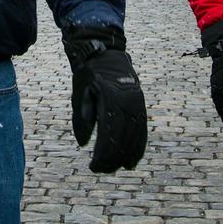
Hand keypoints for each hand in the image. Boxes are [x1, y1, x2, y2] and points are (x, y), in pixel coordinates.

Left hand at [64, 30, 147, 172]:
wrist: (105, 54)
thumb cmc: (88, 75)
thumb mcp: (80, 94)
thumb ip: (82, 119)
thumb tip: (84, 144)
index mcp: (109, 98)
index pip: (108, 133)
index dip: (102, 153)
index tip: (94, 166)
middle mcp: (127, 100)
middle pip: (123, 137)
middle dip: (113, 157)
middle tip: (102, 170)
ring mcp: (136, 102)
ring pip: (135, 135)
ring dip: (127, 154)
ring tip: (117, 168)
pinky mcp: (140, 104)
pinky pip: (142, 128)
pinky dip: (138, 145)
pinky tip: (132, 159)